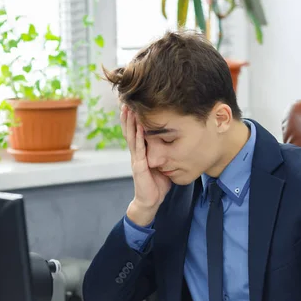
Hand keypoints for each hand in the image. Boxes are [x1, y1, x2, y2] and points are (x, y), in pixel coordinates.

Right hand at [121, 105, 171, 225]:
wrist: (151, 201)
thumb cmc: (157, 184)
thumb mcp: (162, 164)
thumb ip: (164, 154)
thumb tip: (176, 142)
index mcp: (141, 152)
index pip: (134, 131)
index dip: (132, 118)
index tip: (131, 103)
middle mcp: (136, 153)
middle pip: (129, 130)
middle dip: (127, 115)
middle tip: (125, 99)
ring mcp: (136, 159)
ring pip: (131, 136)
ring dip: (129, 122)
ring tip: (127, 108)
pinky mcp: (139, 166)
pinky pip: (138, 148)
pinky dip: (138, 136)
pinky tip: (138, 126)